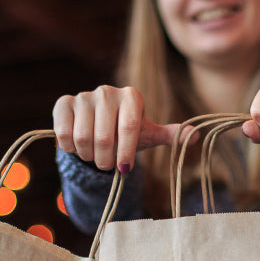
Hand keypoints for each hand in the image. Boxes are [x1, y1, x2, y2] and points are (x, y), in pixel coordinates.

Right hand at [52, 86, 188, 172]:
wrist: (95, 128)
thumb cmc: (125, 133)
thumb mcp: (147, 135)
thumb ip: (169, 135)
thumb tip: (196, 135)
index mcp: (131, 96)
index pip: (130, 127)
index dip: (126, 152)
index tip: (125, 169)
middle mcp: (107, 91)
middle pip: (104, 137)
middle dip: (106, 159)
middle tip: (108, 163)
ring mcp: (83, 96)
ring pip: (83, 138)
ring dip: (89, 156)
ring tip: (94, 154)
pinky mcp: (63, 103)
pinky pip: (65, 134)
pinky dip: (71, 149)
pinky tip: (78, 146)